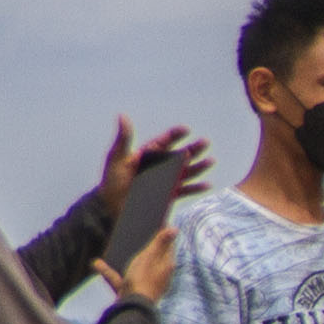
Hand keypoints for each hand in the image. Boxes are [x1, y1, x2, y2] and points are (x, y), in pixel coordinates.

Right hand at [92, 224, 178, 307]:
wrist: (131, 308)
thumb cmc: (142, 280)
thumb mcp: (149, 257)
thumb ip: (160, 243)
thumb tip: (175, 229)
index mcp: (166, 265)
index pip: (167, 245)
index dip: (161, 233)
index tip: (154, 220)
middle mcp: (159, 275)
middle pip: (151, 256)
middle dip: (142, 245)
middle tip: (133, 230)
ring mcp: (145, 284)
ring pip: (134, 267)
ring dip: (124, 257)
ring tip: (116, 244)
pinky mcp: (131, 291)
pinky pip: (119, 278)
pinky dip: (109, 271)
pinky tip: (97, 263)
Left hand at [96, 118, 214, 212]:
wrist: (112, 208)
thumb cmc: (112, 182)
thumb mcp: (116, 159)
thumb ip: (123, 139)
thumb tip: (123, 116)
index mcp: (147, 155)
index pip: (163, 142)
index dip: (175, 135)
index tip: (185, 130)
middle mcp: (158, 167)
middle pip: (179, 155)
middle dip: (193, 149)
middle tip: (205, 142)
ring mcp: (165, 181)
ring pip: (185, 172)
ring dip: (199, 167)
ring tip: (211, 161)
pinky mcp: (168, 195)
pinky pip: (185, 191)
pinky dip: (196, 188)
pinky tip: (207, 184)